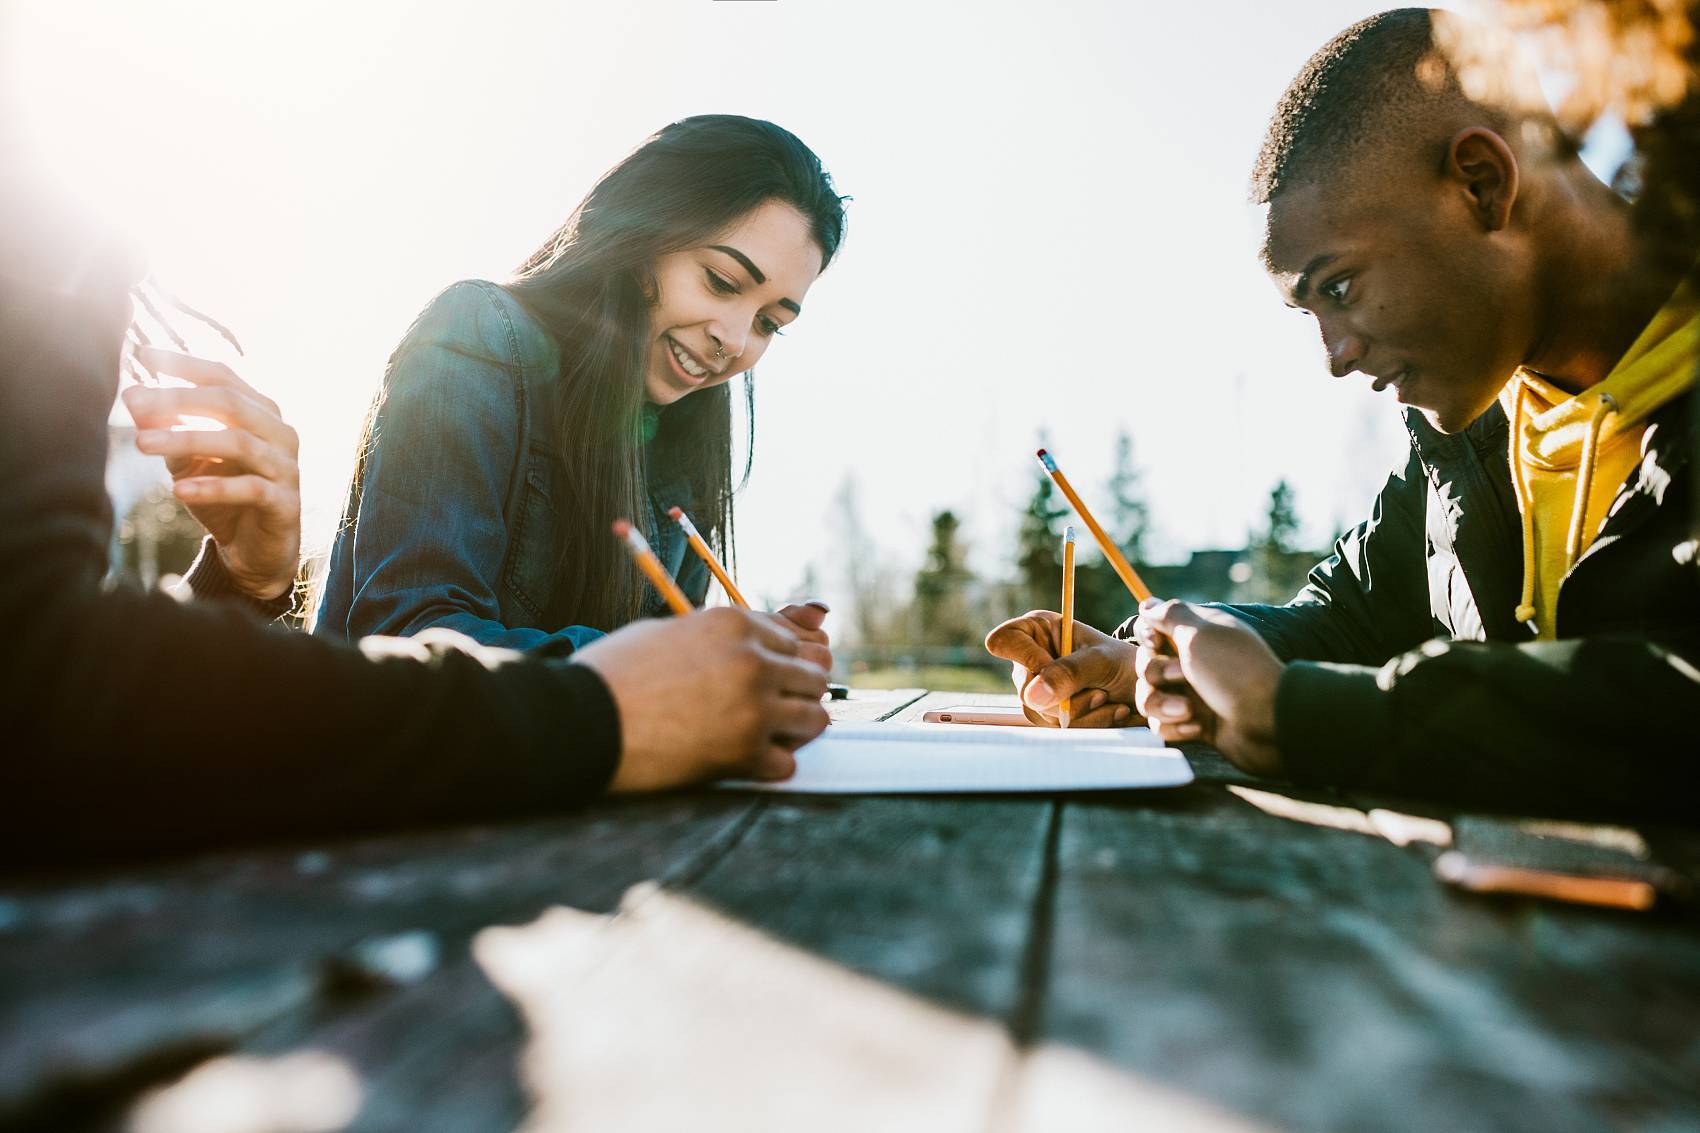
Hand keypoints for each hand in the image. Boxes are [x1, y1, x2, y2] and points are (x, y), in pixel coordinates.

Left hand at [122, 347, 300, 600]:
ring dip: (186, 439)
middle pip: (230, 403)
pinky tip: (177, 490)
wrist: (255, 551)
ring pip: (237, 442)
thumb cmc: (223, 496)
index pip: (224, 377)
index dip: (185, 365)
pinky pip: (250, 488)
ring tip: (140, 444)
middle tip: (134, 401)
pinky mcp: (286, 503)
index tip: (143, 354)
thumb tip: (132, 395)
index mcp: (261, 413)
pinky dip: (213, 487)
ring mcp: (287, 467)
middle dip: (179, 399)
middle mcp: (280, 433)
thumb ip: (166, 429)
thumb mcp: (187, 459)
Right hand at [574, 607, 829, 791]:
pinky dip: (769, 766)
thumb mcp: (666, 632)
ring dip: (793, 729)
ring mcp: (754, 707)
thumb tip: (746, 643)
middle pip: (813, 676)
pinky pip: (787, 763)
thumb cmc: (613, 674)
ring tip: (763, 735)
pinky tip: (743, 761)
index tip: (770, 678)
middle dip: (796, 693)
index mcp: (732, 623)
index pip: (791, 640)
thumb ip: (715, 636)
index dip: (781, 661)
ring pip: (814, 718)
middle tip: (771, 709)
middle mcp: (752, 660)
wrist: (581, 720)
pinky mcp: (745, 753)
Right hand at [983, 610, 1139, 726]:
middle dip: (1065, 696)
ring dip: (1080, 712)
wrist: (1145, 688)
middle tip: (1100, 691)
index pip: (1003, 641)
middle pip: (1024, 687)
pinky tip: (1109, 711)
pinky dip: (1087, 723)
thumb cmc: (1124, 663)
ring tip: (1108, 698)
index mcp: (1038, 630)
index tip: (1051, 666)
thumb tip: (1032, 696)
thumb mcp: (1101, 661)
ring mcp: (1037, 689)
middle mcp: (1031, 659)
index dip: (1023, 657)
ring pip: (1039, 712)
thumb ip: (1069, 673)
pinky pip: (1055, 728)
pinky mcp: (1049, 714)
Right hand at [1134, 599, 1285, 776]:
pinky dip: (1175, 728)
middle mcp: (1190, 663)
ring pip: (1148, 698)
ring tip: (1189, 712)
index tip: (1157, 643)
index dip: (1147, 637)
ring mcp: (1192, 695)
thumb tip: (1146, 604)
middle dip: (1157, 674)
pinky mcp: (1194, 724)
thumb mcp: (1201, 634)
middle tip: (1183, 676)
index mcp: (1195, 636)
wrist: (1268, 720)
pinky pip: (1162, 726)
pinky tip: (1197, 729)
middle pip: (1146, 666)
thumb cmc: (1235, 671)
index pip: (1153, 630)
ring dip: (1163, 705)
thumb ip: (1170, 615)